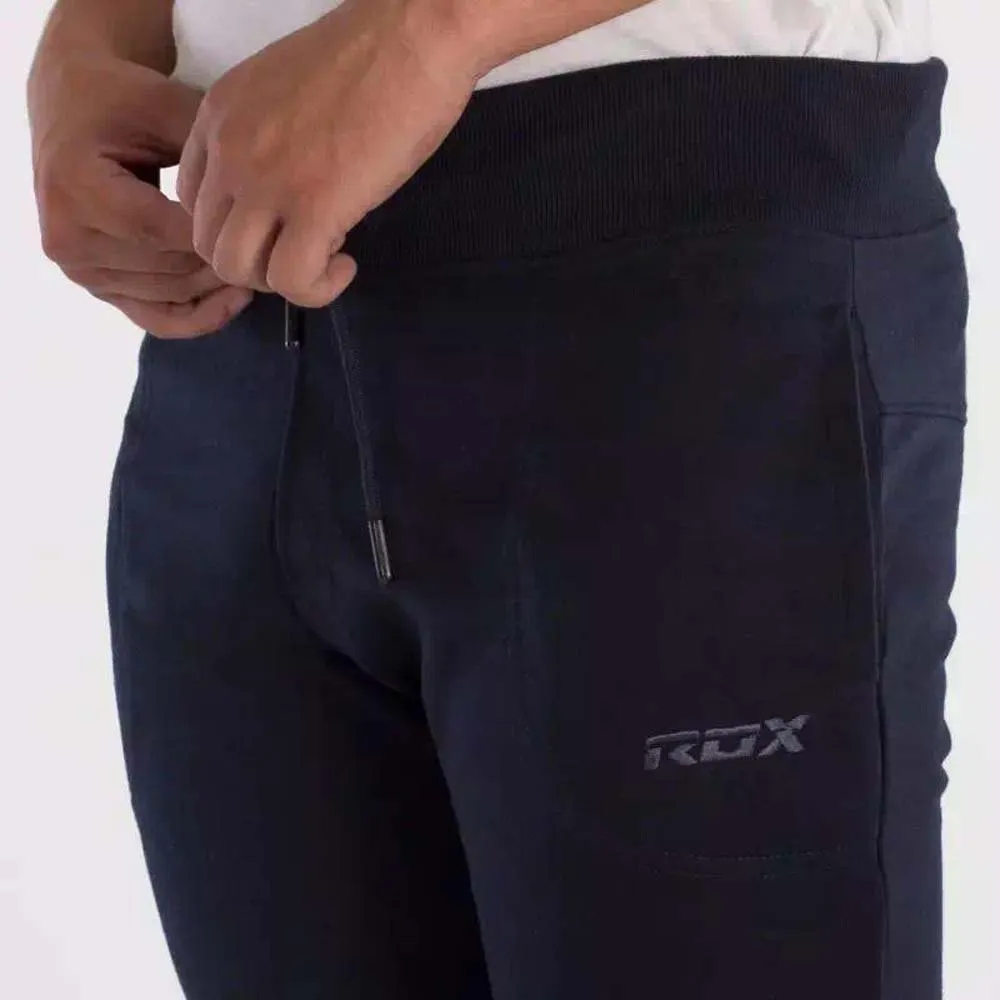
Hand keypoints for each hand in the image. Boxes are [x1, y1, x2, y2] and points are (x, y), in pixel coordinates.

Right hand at [30, 58, 253, 337]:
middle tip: (275, 249)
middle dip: (225, 260)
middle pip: (168, 268)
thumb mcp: (164, 106)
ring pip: (171, 294)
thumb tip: (267, 195)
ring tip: (263, 264)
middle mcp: (68, 239)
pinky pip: (158, 318)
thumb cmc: (122, 100)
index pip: (158, 229)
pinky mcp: (100, 289)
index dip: (214, 234)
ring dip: (219, 285)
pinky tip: (237, 300)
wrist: (74, 110)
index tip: (266, 227)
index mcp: (74, 187)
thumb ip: (207, 152)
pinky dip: (200, 316)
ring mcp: (81, 271)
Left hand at [177, 0, 478, 305]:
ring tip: (323, 260)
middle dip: (254, 263)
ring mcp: (267, 181)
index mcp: (218, 115)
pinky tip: (345, 266)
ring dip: (280, 281)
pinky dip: (317, 289)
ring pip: (237, 270)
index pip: (192, 200)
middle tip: (302, 252)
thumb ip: (267, 135)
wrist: (413, 35)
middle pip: (207, 244)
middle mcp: (229, 150)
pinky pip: (292, 282)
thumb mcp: (286, 90)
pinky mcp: (314, 208)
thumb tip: (286, 182)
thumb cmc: (369, 56)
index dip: (234, 228)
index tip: (278, 226)